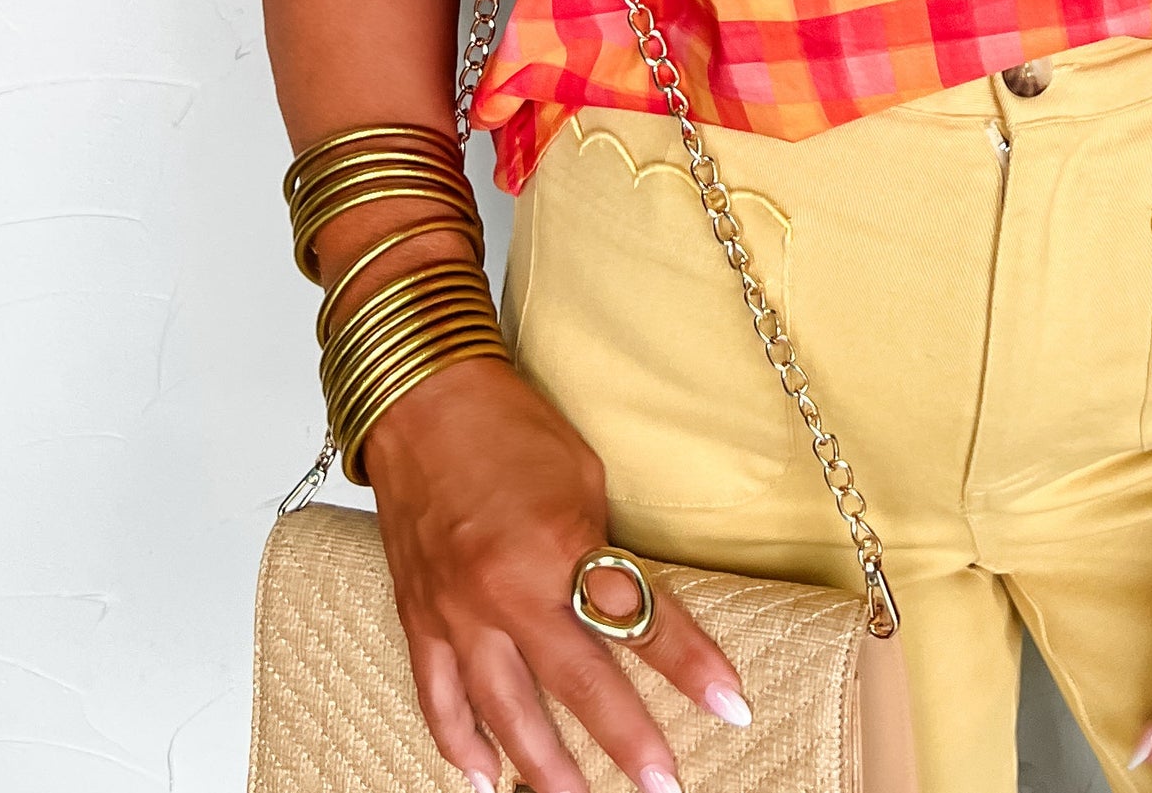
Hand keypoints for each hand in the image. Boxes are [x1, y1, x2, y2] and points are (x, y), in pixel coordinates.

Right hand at [365, 352, 750, 792]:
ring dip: (546, 769)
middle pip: (578, 686)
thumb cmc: (509, 424)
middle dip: (627, 742)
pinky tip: (484, 780)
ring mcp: (456, 611)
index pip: (636, 618)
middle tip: (666, 786)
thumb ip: (600, 551)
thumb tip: (629, 606)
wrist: (422, 397)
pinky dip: (460, 745)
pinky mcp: (419, 617)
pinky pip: (439, 699)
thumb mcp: (583, 478)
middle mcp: (505, 589)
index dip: (690, 664)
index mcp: (556, 544)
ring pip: (506, 714)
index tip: (731, 704)